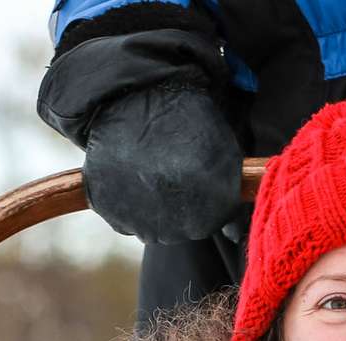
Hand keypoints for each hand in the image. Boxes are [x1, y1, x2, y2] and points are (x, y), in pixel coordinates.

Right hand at [82, 83, 241, 244]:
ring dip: (157, 209)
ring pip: (156, 231)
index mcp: (211, 201)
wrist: (133, 99)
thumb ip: (231, 194)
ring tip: (152, 173)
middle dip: (186, 206)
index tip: (203, 175)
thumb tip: (234, 236)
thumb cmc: (185, 120)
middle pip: (187, 229)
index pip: (219, 220)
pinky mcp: (112, 214)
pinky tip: (133, 177)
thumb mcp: (223, 151)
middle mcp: (177, 221)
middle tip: (174, 171)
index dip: (213, 196)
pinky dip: (130, 206)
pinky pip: (127, 223)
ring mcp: (142, 221)